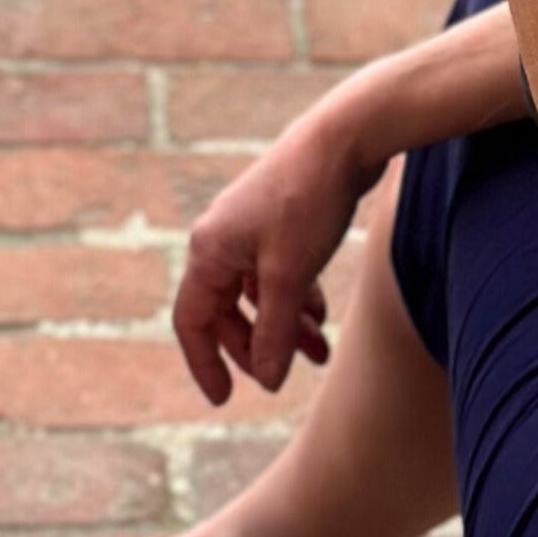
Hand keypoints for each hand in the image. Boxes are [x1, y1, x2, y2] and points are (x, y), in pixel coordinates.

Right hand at [173, 109, 369, 399]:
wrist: (345, 137)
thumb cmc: (309, 202)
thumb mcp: (291, 275)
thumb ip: (276, 331)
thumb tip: (267, 380)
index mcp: (209, 250)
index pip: (192, 322)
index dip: (205, 363)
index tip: (225, 400)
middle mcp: (220, 240)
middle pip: (225, 312)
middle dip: (255, 347)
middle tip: (285, 376)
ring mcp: (249, 229)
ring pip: (256, 295)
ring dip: (283, 327)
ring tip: (320, 354)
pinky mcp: (278, 221)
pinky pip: (276, 275)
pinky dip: (296, 300)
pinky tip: (321, 316)